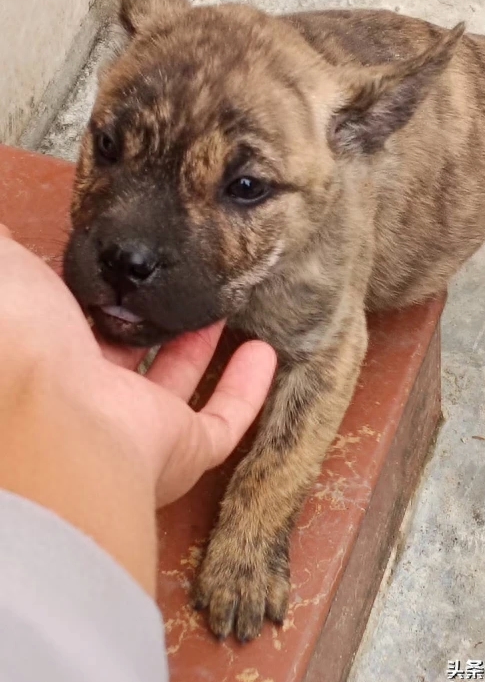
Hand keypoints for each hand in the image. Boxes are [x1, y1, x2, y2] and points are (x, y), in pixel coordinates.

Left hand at [0, 224, 275, 505]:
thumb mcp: (7, 270)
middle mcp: (88, 397)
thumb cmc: (21, 342)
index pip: (73, 325)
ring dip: (198, 347)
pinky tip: (263, 353)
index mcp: (46, 357)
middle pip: (125, 358)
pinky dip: (246, 389)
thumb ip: (10, 253)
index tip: (121, 266)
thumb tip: (5, 233)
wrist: (50, 415)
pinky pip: (225, 420)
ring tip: (219, 305)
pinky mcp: (183, 448)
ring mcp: (138, 427)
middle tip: (175, 283)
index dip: (98, 294)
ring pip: (175, 385)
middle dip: (150, 321)